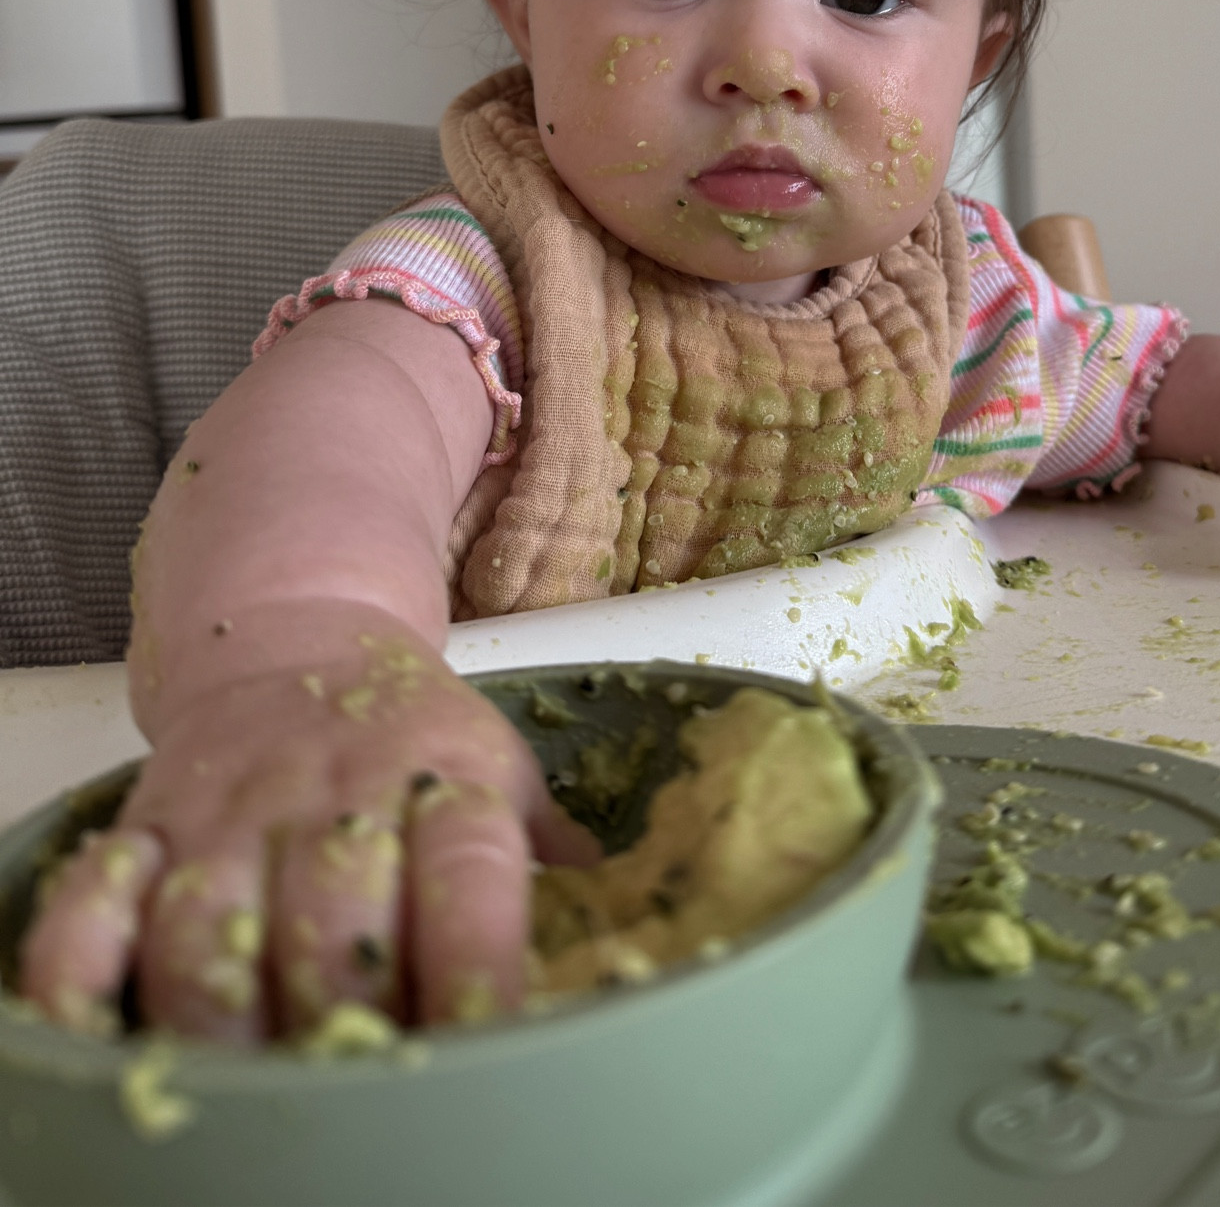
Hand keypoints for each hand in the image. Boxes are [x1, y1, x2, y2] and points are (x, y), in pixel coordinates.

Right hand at [19, 621, 597, 1041]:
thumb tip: (629, 910)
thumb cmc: (404, 727)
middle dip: (347, 1013)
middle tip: (360, 1093)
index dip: (479, 962)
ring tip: (243, 1090)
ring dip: (222, 1020)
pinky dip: (81, 968)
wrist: (289, 636)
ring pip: (208, 926)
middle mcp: (333, 790)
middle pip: (333, 916)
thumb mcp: (494, 761)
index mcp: (441, 772)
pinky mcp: (146, 825)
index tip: (489, 1039)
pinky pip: (93, 902)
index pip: (469, 867)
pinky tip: (99, 1027)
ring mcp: (230, 810)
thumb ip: (543, 840)